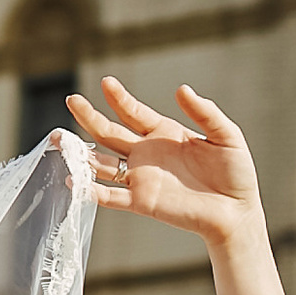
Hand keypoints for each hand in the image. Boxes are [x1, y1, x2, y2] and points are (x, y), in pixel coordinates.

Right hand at [68, 81, 262, 250]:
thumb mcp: (226, 136)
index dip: (119, 98)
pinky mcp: (143, 201)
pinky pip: (111, 196)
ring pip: (103, 162)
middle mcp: (147, 154)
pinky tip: (73, 183)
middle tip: (71, 100)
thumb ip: (205, 113)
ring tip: (59, 139)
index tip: (106, 83)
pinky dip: (90, 191)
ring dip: (81, 153)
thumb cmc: (235, 173)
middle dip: (89, 117)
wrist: (236, 211)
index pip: (134, 111)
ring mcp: (142, 178)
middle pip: (110, 132)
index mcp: (164, 133)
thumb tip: (182, 89)